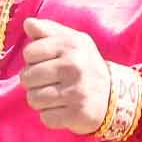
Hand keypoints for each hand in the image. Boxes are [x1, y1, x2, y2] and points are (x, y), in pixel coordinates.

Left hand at [20, 16, 112, 134]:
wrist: (114, 96)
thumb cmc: (85, 65)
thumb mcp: (73, 42)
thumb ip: (48, 31)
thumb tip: (28, 23)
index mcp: (71, 45)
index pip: (29, 53)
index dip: (33, 60)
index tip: (47, 64)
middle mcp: (74, 66)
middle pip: (27, 78)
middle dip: (33, 83)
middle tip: (49, 83)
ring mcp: (76, 91)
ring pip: (33, 99)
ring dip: (40, 101)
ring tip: (55, 97)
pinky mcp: (77, 114)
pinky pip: (45, 118)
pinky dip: (51, 116)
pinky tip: (63, 109)